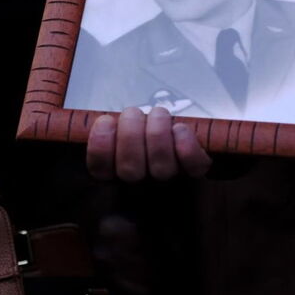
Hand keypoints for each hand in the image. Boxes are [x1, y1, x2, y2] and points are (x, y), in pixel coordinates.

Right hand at [86, 107, 211, 181]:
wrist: (177, 141)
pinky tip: (180, 129)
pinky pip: (194, 167)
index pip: (100, 170)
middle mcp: (140, 182)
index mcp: (114, 171)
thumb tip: (103, 117)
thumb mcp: (115, 128)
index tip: (105, 121)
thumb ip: (107, 126)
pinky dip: (187, 146)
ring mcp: (169, 179)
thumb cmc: (139, 133)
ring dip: (157, 134)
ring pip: (161, 167)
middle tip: (132, 112)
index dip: (101, 146)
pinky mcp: (195, 171)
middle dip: (130, 134)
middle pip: (130, 170)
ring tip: (157, 113)